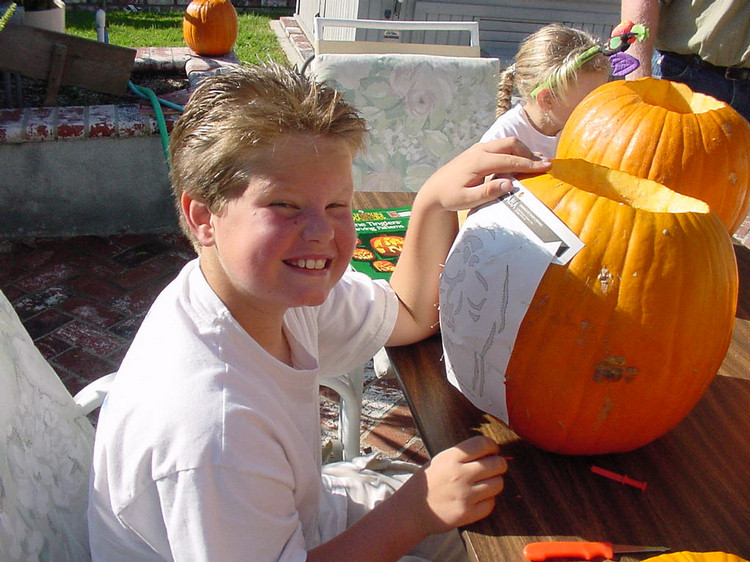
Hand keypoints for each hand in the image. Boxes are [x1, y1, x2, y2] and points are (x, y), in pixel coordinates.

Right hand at [401, 435, 507, 534]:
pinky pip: (491, 503)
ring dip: (496, 482)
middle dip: (499, 464)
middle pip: (496, 464)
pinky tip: (479, 497)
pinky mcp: (467, 514)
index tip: (493, 450)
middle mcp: (459, 475)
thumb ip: (462, 456)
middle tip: (496, 466)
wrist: (412, 511)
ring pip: (497, 484)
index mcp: (450, 458)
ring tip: (487, 482)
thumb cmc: (428, 483)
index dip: (492, 446)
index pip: (482, 444)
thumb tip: (489, 452)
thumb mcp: (440, 461)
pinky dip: (488, 500)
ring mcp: (464, 495)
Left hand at [416, 137, 550, 212]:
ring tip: (537, 162)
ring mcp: (479, 149)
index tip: (546, 167)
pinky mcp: (478, 151)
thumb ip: (488, 192)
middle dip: (529, 153)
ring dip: (522, 151)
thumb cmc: (450, 197)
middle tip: (544, 164)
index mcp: (479, 162)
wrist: (434, 190)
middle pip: (511, 144)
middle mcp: (480, 150)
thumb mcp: (467, 200)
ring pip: (506, 143)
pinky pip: (501, 147)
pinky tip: (521, 161)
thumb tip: (510, 184)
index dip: (529, 164)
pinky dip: (514, 152)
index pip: (510, 160)